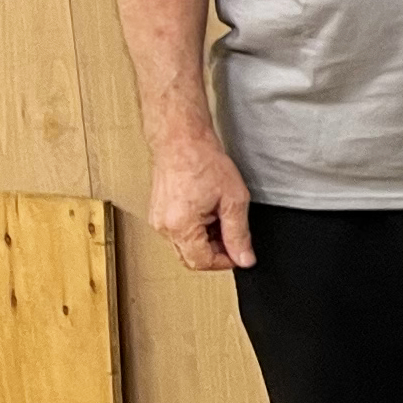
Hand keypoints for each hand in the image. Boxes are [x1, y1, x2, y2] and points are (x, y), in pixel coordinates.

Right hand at [148, 130, 255, 272]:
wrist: (182, 141)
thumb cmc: (204, 162)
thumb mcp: (233, 200)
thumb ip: (239, 233)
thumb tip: (244, 258)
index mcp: (180, 225)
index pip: (201, 262)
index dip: (225, 262)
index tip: (240, 254)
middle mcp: (163, 226)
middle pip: (191, 258)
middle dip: (215, 252)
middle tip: (233, 236)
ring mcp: (158, 220)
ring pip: (184, 246)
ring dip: (206, 241)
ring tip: (221, 217)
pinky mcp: (158, 213)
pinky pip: (178, 233)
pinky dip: (196, 230)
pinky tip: (209, 213)